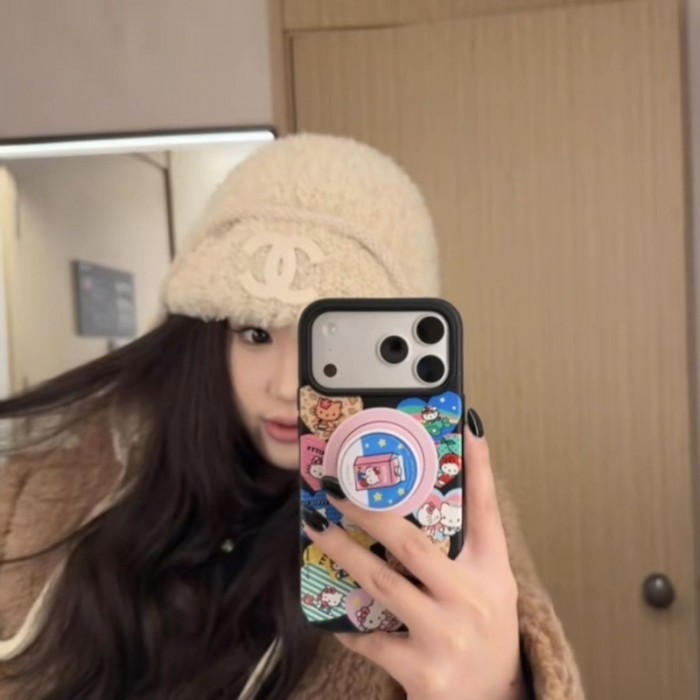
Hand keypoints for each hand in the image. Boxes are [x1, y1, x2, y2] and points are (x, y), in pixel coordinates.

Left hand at [302, 423, 526, 699]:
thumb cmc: (485, 631)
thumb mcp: (489, 586)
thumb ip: (466, 546)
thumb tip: (437, 494)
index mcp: (493, 573)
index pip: (487, 511)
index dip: (478, 468)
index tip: (467, 427)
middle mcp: (474, 600)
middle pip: (412, 543)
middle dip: (368, 512)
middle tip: (336, 490)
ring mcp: (447, 636)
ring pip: (381, 583)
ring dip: (343, 553)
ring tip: (317, 530)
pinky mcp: (423, 673)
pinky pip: (371, 637)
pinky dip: (349, 622)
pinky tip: (332, 610)